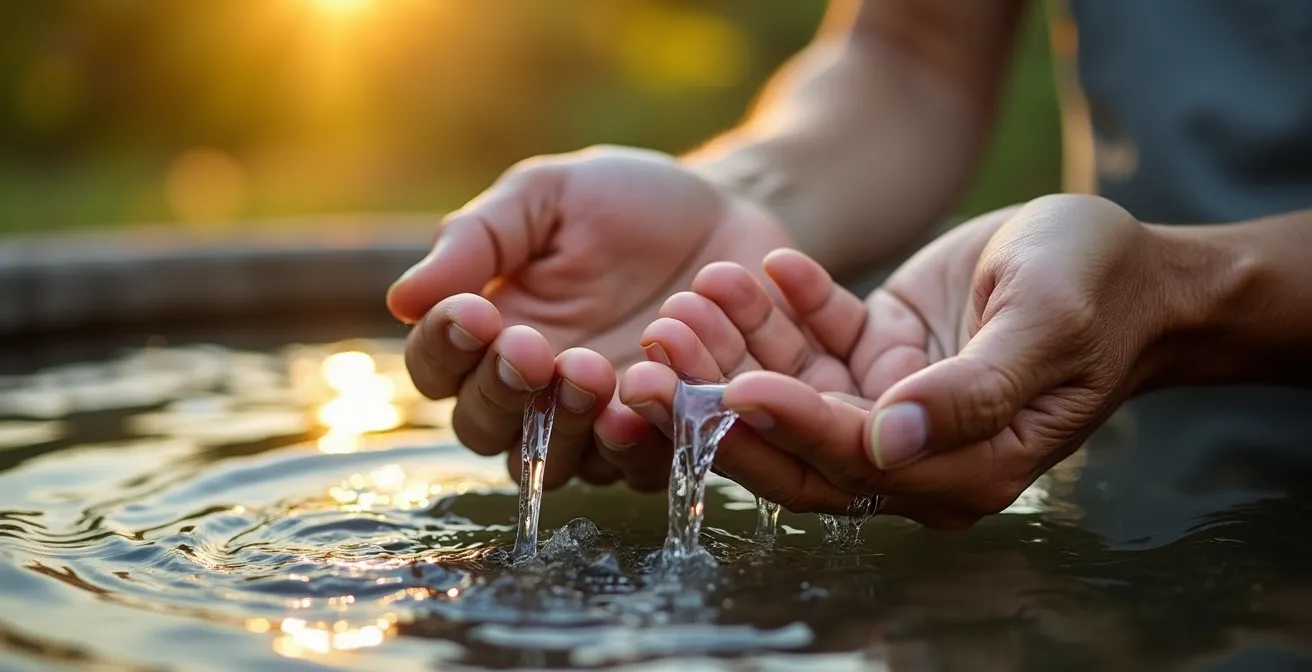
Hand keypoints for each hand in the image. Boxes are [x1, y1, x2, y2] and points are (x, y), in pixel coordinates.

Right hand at [386, 145, 792, 490]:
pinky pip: (640, 464)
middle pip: (487, 429)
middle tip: (532, 350)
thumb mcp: (546, 198)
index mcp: (489, 335)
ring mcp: (596, 424)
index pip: (438, 367)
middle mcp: (533, 394)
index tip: (472, 312)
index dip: (445, 348)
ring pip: (558, 461)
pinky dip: (639, 439)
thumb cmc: (623, 203)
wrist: (726, 215)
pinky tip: (644, 396)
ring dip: (567, 424)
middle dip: (504, 392)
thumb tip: (402, 299)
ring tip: (588, 371)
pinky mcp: (663, 437)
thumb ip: (479, 240)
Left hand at [624, 194, 1177, 528]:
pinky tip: (768, 263)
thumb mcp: (1046, 326)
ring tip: (700, 287)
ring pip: (793, 386)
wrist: (1126, 261)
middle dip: (726, 398)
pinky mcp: (878, 354)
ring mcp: (891, 403)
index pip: (855, 464)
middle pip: (799, 442)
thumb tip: (888, 443)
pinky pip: (817, 337)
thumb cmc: (1101, 288)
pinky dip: (786, 305)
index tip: (735, 387)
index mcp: (964, 467)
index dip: (793, 428)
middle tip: (664, 351)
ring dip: (740, 341)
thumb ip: (972, 391)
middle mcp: (915, 451)